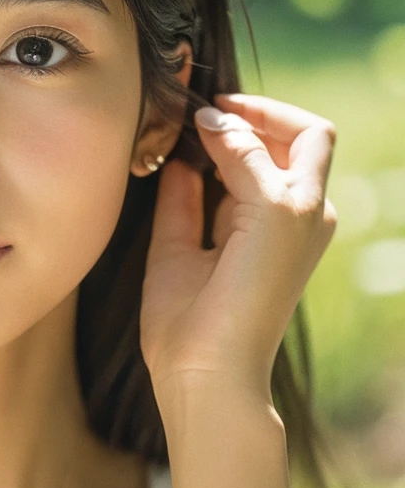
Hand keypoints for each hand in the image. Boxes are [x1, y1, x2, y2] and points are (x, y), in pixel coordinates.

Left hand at [139, 93, 338, 396]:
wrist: (201, 375)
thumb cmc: (189, 329)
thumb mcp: (178, 250)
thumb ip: (185, 204)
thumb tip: (180, 161)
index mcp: (283, 231)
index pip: (283, 157)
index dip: (245, 128)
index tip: (199, 120)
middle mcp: (308, 219)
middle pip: (309, 135)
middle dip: (257, 112)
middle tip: (202, 112)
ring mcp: (304, 216)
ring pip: (304, 133)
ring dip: (245, 118)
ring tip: (192, 123)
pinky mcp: (285, 215)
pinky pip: (263, 151)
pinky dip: (228, 136)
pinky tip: (194, 138)